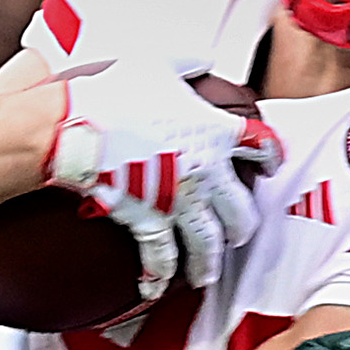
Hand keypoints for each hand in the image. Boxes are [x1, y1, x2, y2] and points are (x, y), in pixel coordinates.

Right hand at [44, 56, 278, 301]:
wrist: (78, 128)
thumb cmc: (115, 94)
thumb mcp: (157, 63)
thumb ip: (187, 62)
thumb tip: (200, 60)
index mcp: (216, 132)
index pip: (262, 148)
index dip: (271, 158)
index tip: (271, 166)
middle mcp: (206, 172)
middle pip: (241, 210)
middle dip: (242, 225)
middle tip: (238, 232)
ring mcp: (179, 202)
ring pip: (209, 243)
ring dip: (210, 262)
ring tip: (207, 273)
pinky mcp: (147, 221)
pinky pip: (160, 257)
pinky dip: (158, 276)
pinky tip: (156, 289)